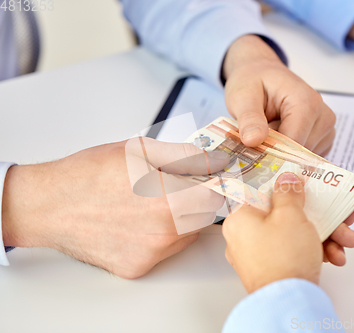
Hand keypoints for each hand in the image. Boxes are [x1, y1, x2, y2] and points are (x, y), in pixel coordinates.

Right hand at [2, 138, 228, 278]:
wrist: (50, 204)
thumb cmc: (88, 174)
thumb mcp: (140, 150)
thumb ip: (185, 155)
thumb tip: (214, 159)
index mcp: (169, 199)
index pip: (217, 195)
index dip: (215, 184)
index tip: (211, 178)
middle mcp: (164, 232)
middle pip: (204, 216)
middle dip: (195, 199)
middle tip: (174, 186)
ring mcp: (151, 253)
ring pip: (186, 234)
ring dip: (179, 218)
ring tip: (149, 202)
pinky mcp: (138, 267)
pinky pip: (164, 249)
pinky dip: (159, 236)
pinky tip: (136, 221)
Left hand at [222, 172, 353, 292]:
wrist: (291, 303)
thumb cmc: (283, 259)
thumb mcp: (290, 215)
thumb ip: (289, 192)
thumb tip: (287, 179)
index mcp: (240, 219)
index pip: (265, 194)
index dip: (290, 189)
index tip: (308, 186)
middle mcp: (246, 238)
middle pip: (287, 216)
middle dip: (321, 216)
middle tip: (340, 216)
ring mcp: (260, 256)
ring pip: (296, 235)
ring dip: (326, 235)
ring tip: (346, 240)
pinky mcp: (275, 271)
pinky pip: (297, 253)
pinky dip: (317, 251)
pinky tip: (335, 256)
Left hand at [223, 35, 335, 155]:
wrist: (263, 74)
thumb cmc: (254, 82)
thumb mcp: (242, 96)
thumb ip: (249, 119)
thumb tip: (252, 141)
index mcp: (307, 102)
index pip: (293, 143)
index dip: (271, 149)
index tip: (253, 144)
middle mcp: (323, 116)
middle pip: (299, 152)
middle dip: (276, 150)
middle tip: (259, 131)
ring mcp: (326, 128)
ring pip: (303, 158)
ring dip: (282, 151)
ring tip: (270, 129)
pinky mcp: (323, 139)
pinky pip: (306, 157)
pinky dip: (290, 153)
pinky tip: (280, 135)